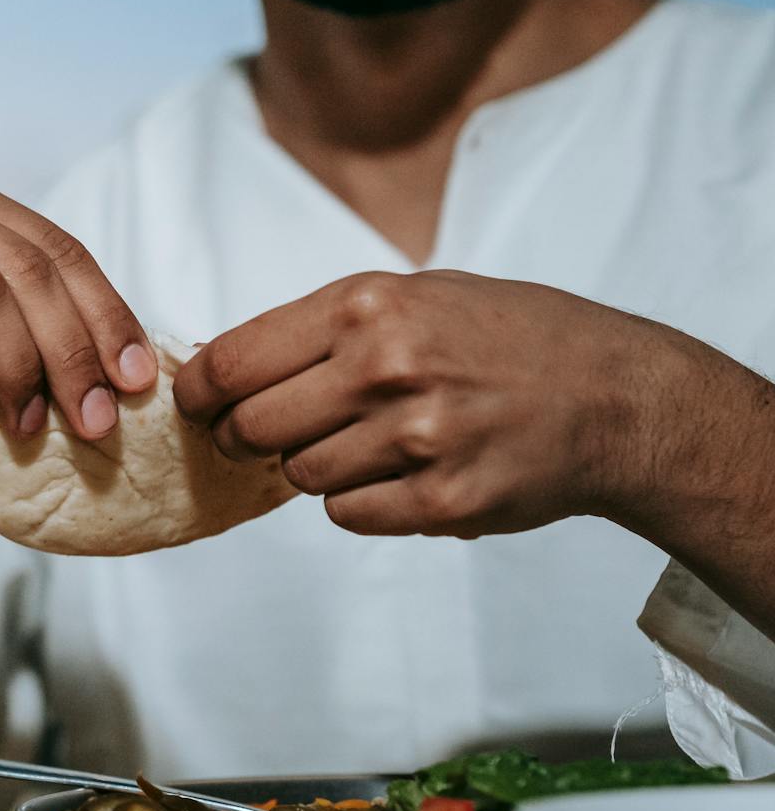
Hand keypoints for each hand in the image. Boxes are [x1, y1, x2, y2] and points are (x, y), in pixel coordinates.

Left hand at [171, 270, 672, 537]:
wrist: (615, 396)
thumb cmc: (507, 338)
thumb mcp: (415, 296)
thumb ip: (322, 329)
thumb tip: (222, 369)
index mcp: (368, 306)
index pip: (232, 361)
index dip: (199, 392)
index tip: (195, 403)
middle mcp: (386, 367)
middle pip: (252, 427)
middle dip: (246, 437)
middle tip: (265, 435)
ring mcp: (416, 438)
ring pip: (299, 475)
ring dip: (314, 467)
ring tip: (370, 441)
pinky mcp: (441, 502)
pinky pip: (347, 514)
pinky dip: (360, 501)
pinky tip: (404, 472)